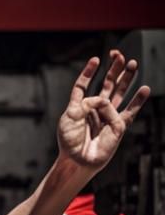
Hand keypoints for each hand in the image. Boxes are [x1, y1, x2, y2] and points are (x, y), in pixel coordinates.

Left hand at [57, 49, 149, 171]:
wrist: (76, 159)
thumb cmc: (70, 141)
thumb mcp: (70, 117)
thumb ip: (85, 103)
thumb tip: (103, 99)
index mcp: (81, 107)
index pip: (84, 85)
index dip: (89, 73)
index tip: (96, 59)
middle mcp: (95, 109)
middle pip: (107, 85)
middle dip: (113, 70)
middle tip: (119, 55)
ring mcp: (107, 116)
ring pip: (119, 94)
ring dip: (125, 79)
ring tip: (132, 63)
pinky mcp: (117, 126)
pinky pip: (129, 112)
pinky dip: (138, 101)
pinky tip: (145, 89)